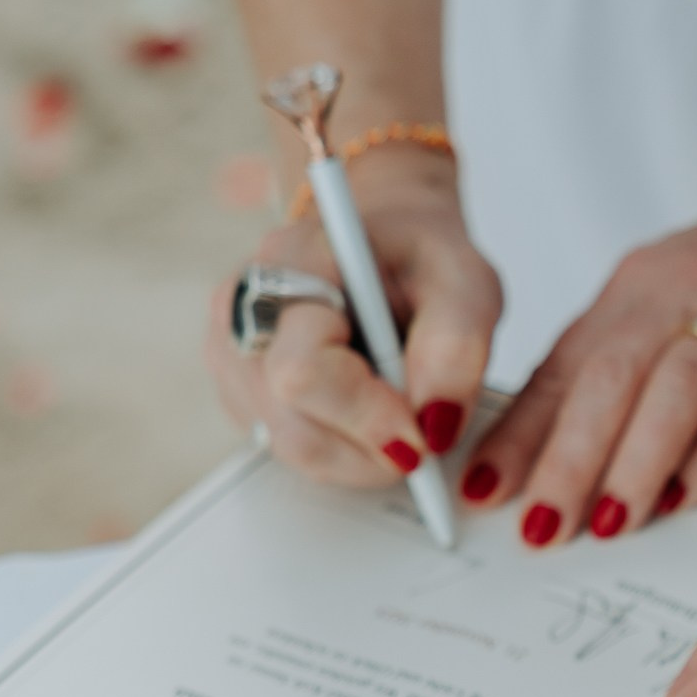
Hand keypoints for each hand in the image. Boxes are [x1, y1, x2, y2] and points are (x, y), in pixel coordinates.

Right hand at [206, 149, 501, 487]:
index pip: (302, 372)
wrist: (385, 243)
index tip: (425, 432)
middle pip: (296, 429)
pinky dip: (343, 447)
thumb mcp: (466, 282)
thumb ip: (457, 347)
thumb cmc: (421, 257)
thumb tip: (434, 426)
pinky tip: (366, 406)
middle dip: (374, 448)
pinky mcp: (238, 390)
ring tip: (400, 409)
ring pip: (294, 449)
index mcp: (290, 266)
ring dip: (363, 453)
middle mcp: (242, 310)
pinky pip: (289, 448)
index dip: (368, 418)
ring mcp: (230, 352)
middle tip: (424, 428)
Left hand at [466, 151, 696, 546]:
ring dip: (634, 461)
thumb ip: (627, 364)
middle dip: (563, 459)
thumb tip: (564, 451)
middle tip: (537, 529)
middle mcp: (676, 294)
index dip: (517, 433)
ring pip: (672, 387)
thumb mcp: (677, 298)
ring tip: (608, 525)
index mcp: (634, 290)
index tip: (479, 492)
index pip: (560, 368)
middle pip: (604, 378)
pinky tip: (690, 497)